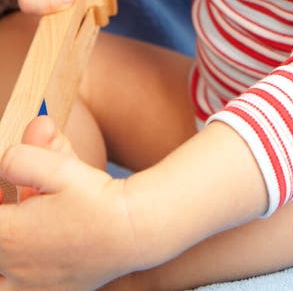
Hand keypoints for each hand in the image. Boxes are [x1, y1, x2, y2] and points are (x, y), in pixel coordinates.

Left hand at [0, 116, 138, 290]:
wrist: (135, 231)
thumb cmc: (97, 198)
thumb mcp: (59, 167)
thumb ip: (20, 159)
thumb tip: (3, 159)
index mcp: (9, 236)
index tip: (5, 192)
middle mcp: (14, 269)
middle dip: (4, 224)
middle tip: (15, 208)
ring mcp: (31, 288)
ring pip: (2, 280)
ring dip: (8, 257)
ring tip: (20, 240)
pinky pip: (21, 290)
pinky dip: (20, 277)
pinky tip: (41, 255)